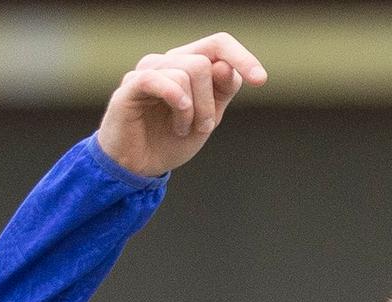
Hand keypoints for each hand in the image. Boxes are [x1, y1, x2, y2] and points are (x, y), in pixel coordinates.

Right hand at [95, 33, 266, 179]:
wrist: (138, 166)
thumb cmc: (170, 140)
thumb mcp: (208, 118)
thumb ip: (221, 92)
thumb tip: (226, 67)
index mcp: (188, 65)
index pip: (218, 44)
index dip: (242, 58)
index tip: (260, 80)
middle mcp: (168, 61)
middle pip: (204, 62)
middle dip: (211, 102)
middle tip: (202, 127)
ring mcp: (148, 70)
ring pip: (186, 72)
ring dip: (192, 111)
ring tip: (181, 129)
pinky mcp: (131, 85)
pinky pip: (159, 79)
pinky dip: (176, 99)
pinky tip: (178, 119)